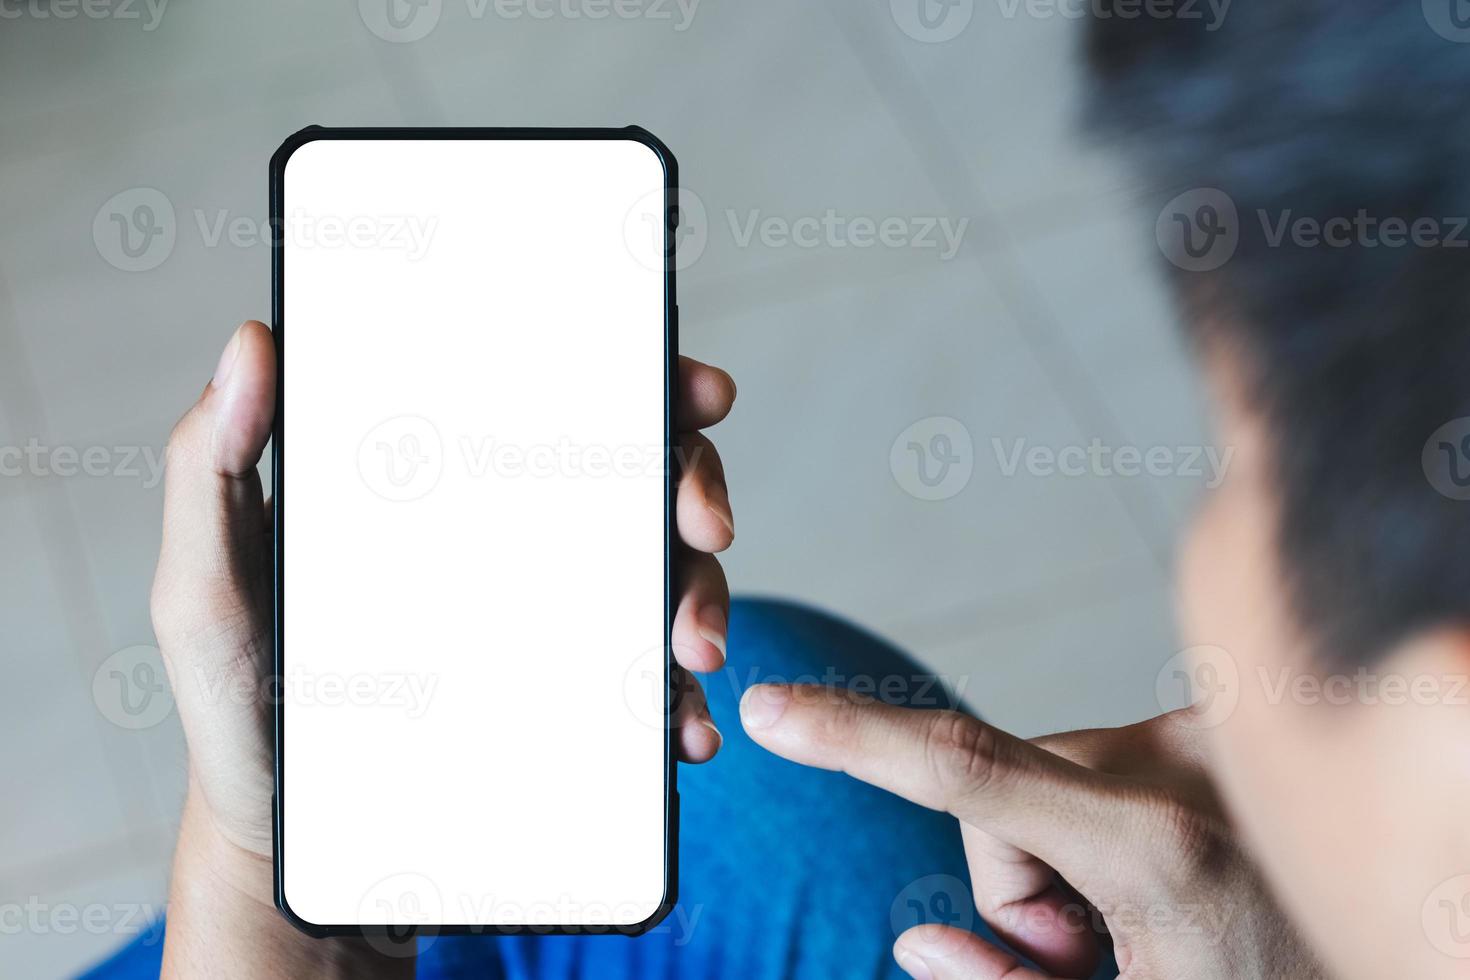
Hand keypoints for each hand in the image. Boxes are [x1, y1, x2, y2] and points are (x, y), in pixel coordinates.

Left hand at [149, 320, 735, 973]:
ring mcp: (547, 621)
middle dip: (695, 485)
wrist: (284, 839)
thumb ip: (207, 470)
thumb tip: (251, 344)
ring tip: (689, 647)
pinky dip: (682, 700)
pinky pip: (645, 684)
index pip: (548, 404)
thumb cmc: (242, 700)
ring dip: (704, 594)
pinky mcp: (566, 702)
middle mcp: (510, 540)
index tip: (692, 390)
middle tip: (703, 525)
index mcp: (442, 487)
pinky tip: (681, 729)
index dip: (635, 382)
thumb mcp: (206, 586)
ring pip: (661, 574)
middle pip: (633, 479)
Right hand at [739, 686, 1323, 978]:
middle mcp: (1182, 762)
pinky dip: (1106, 814)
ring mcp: (1208, 732)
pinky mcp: (1220, 721)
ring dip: (1063, 846)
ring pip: (1046, 775)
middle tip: (1095, 952)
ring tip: (1149, 913)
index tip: (772, 709)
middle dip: (1014, 876)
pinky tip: (1177, 865)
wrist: (1419, 949)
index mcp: (1157, 847)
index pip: (964, 774)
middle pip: (996, 793)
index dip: (852, 738)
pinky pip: (1102, 758)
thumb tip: (918, 941)